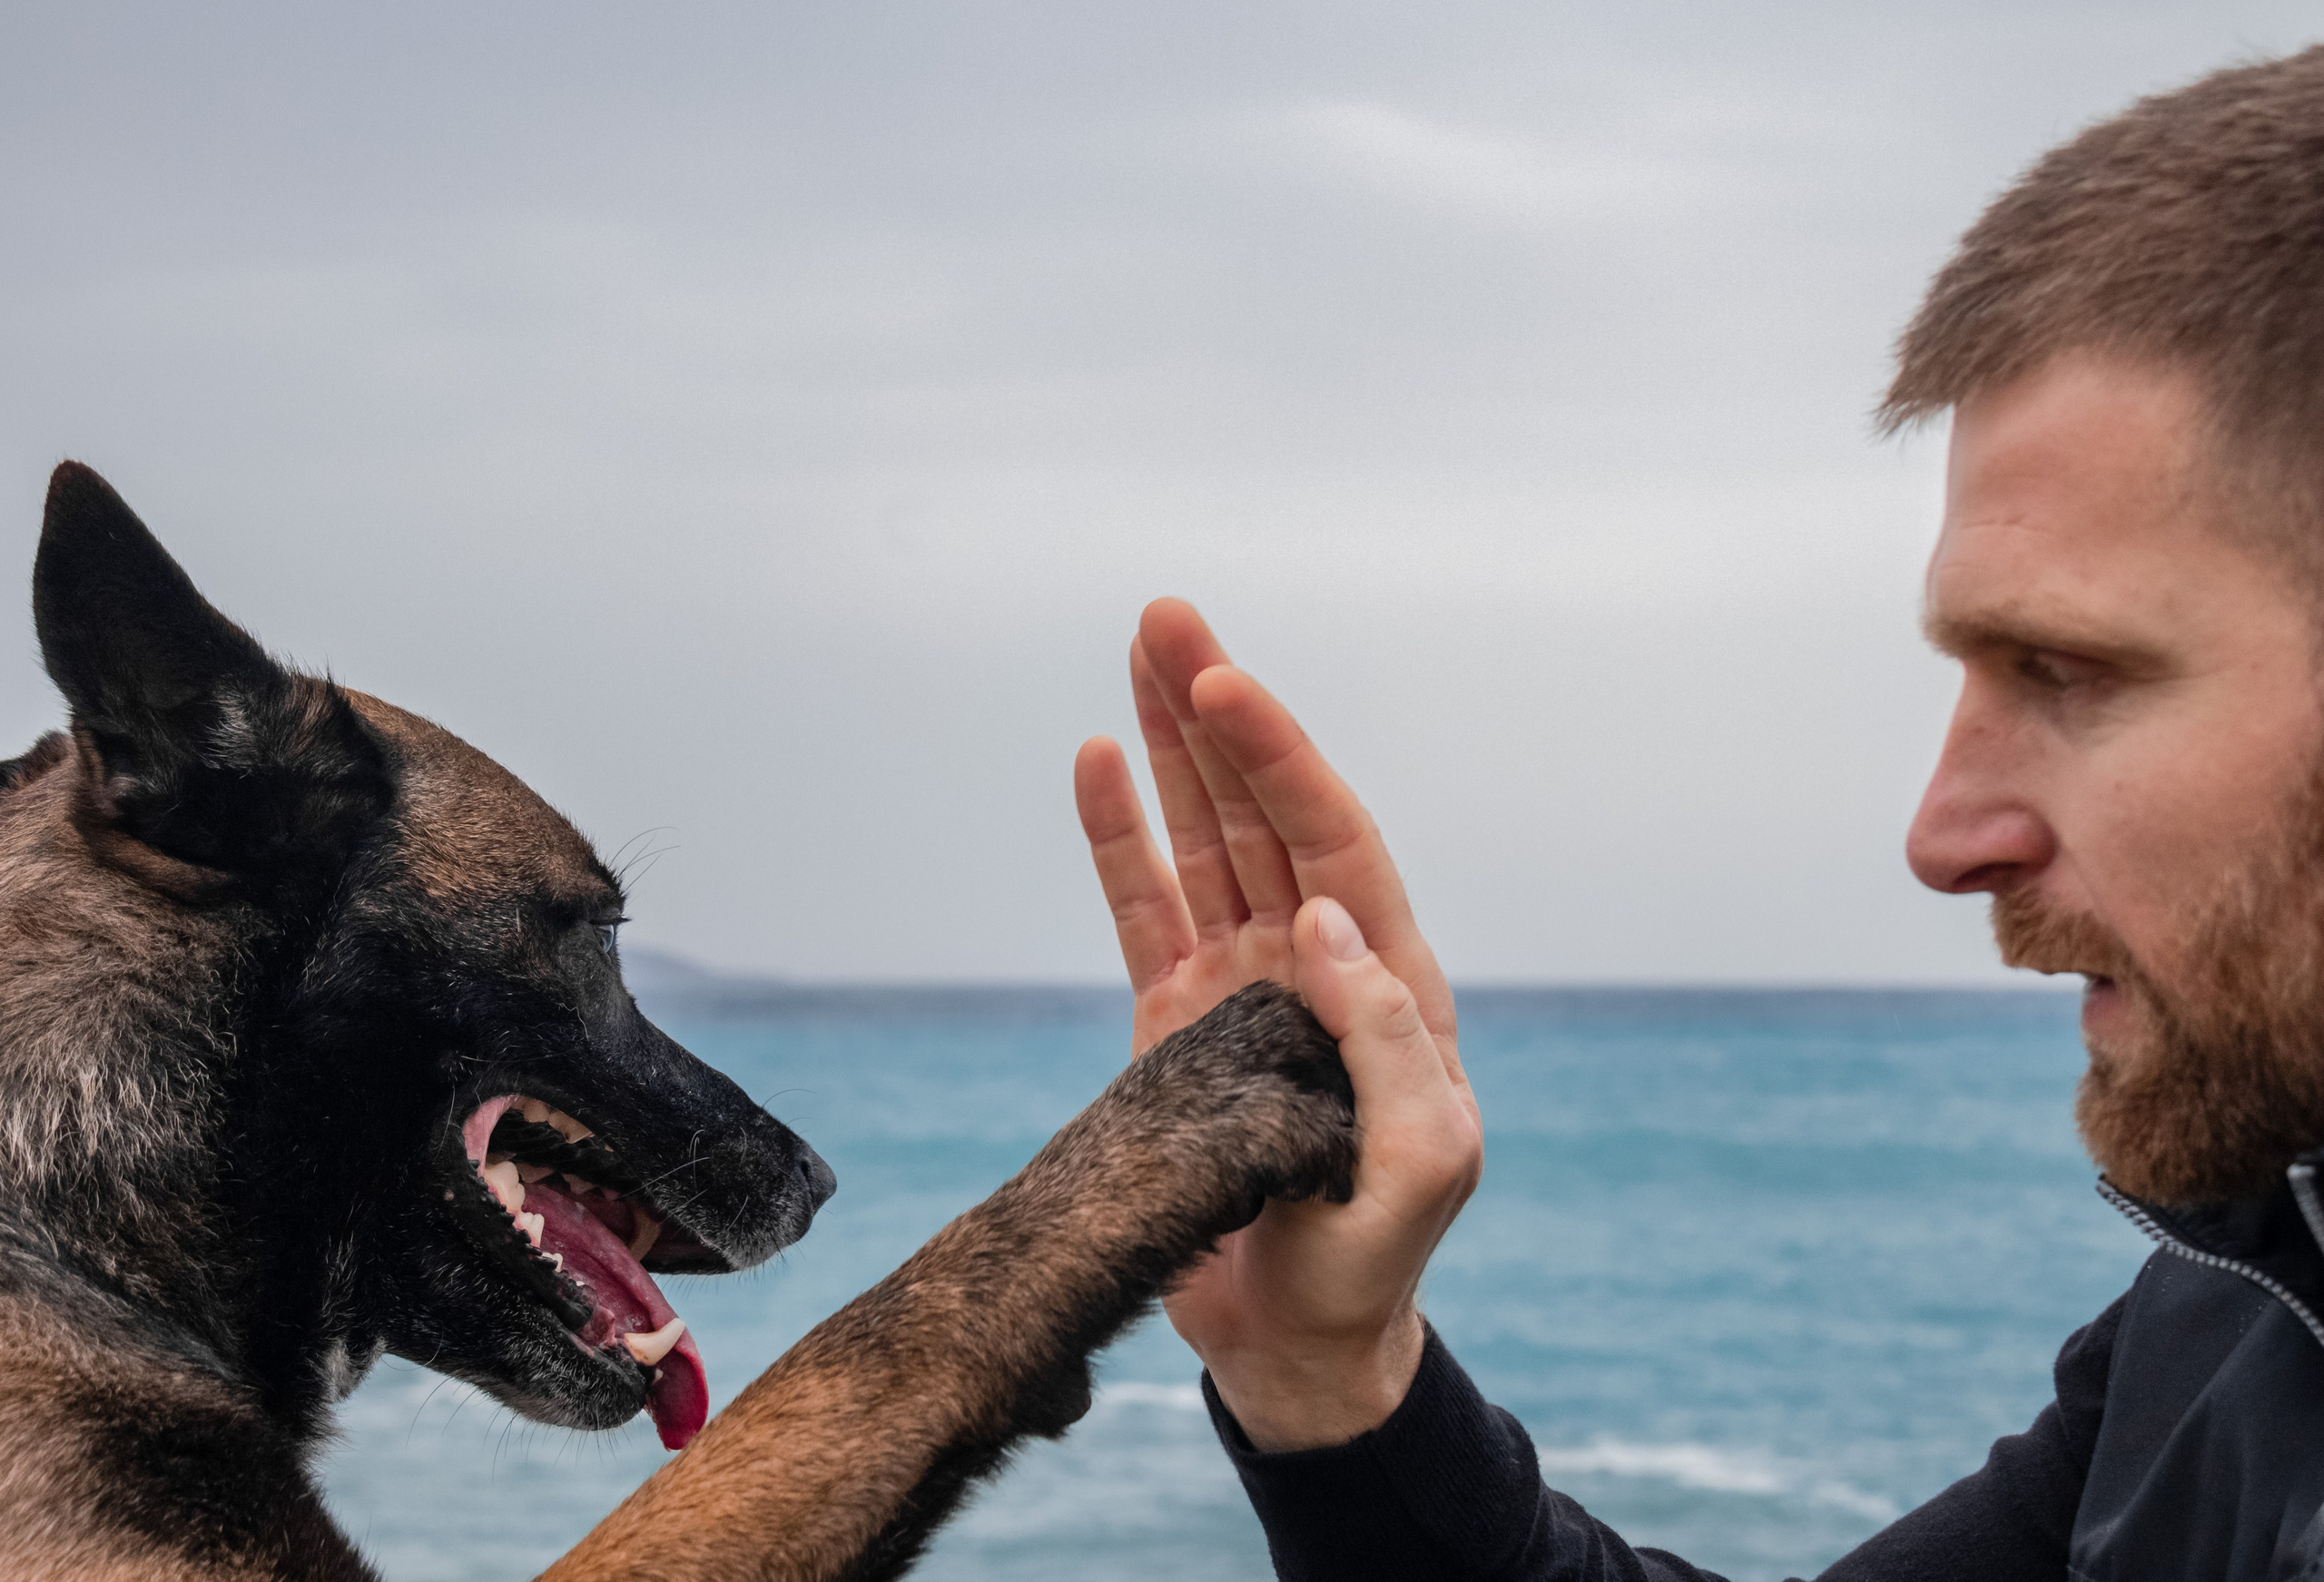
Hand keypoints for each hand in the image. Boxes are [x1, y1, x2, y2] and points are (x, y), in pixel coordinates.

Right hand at [1074, 599, 1482, 1450]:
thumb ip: (1391, 1043)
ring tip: (1140, 652)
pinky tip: (1097, 764)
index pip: (1334, 841)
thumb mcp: (1423, 1167)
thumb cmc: (1373, 1264)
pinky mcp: (1175, 1023)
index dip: (1283, 760)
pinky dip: (1119, 840)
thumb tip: (1325, 923)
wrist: (1298, 1346)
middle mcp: (1316, 965)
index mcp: (1392, 984)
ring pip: (1203, 840)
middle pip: (1264, 812)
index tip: (1226, 686)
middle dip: (1220, 713)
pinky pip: (1143, 911)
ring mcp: (1241, 987)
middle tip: (1169, 616)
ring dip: (1172, 748)